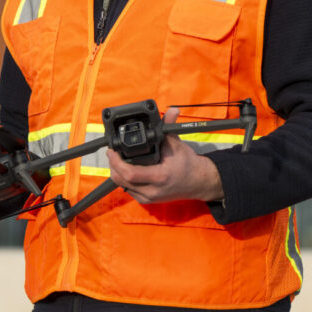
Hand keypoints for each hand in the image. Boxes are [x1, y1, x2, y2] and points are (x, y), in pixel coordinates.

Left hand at [108, 107, 224, 204]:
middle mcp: (152, 190)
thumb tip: (171, 111)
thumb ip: (169, 127)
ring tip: (117, 159)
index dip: (116, 162)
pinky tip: (125, 169)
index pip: (130, 173)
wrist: (199, 182)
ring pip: (123, 186)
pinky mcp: (147, 200)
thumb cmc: (188, 164)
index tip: (112, 150)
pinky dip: (124, 180)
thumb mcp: (177, 144)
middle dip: (113, 165)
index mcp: (159, 177)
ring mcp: (149, 198)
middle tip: (112, 153)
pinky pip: (129, 190)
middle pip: (121, 180)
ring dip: (117, 172)